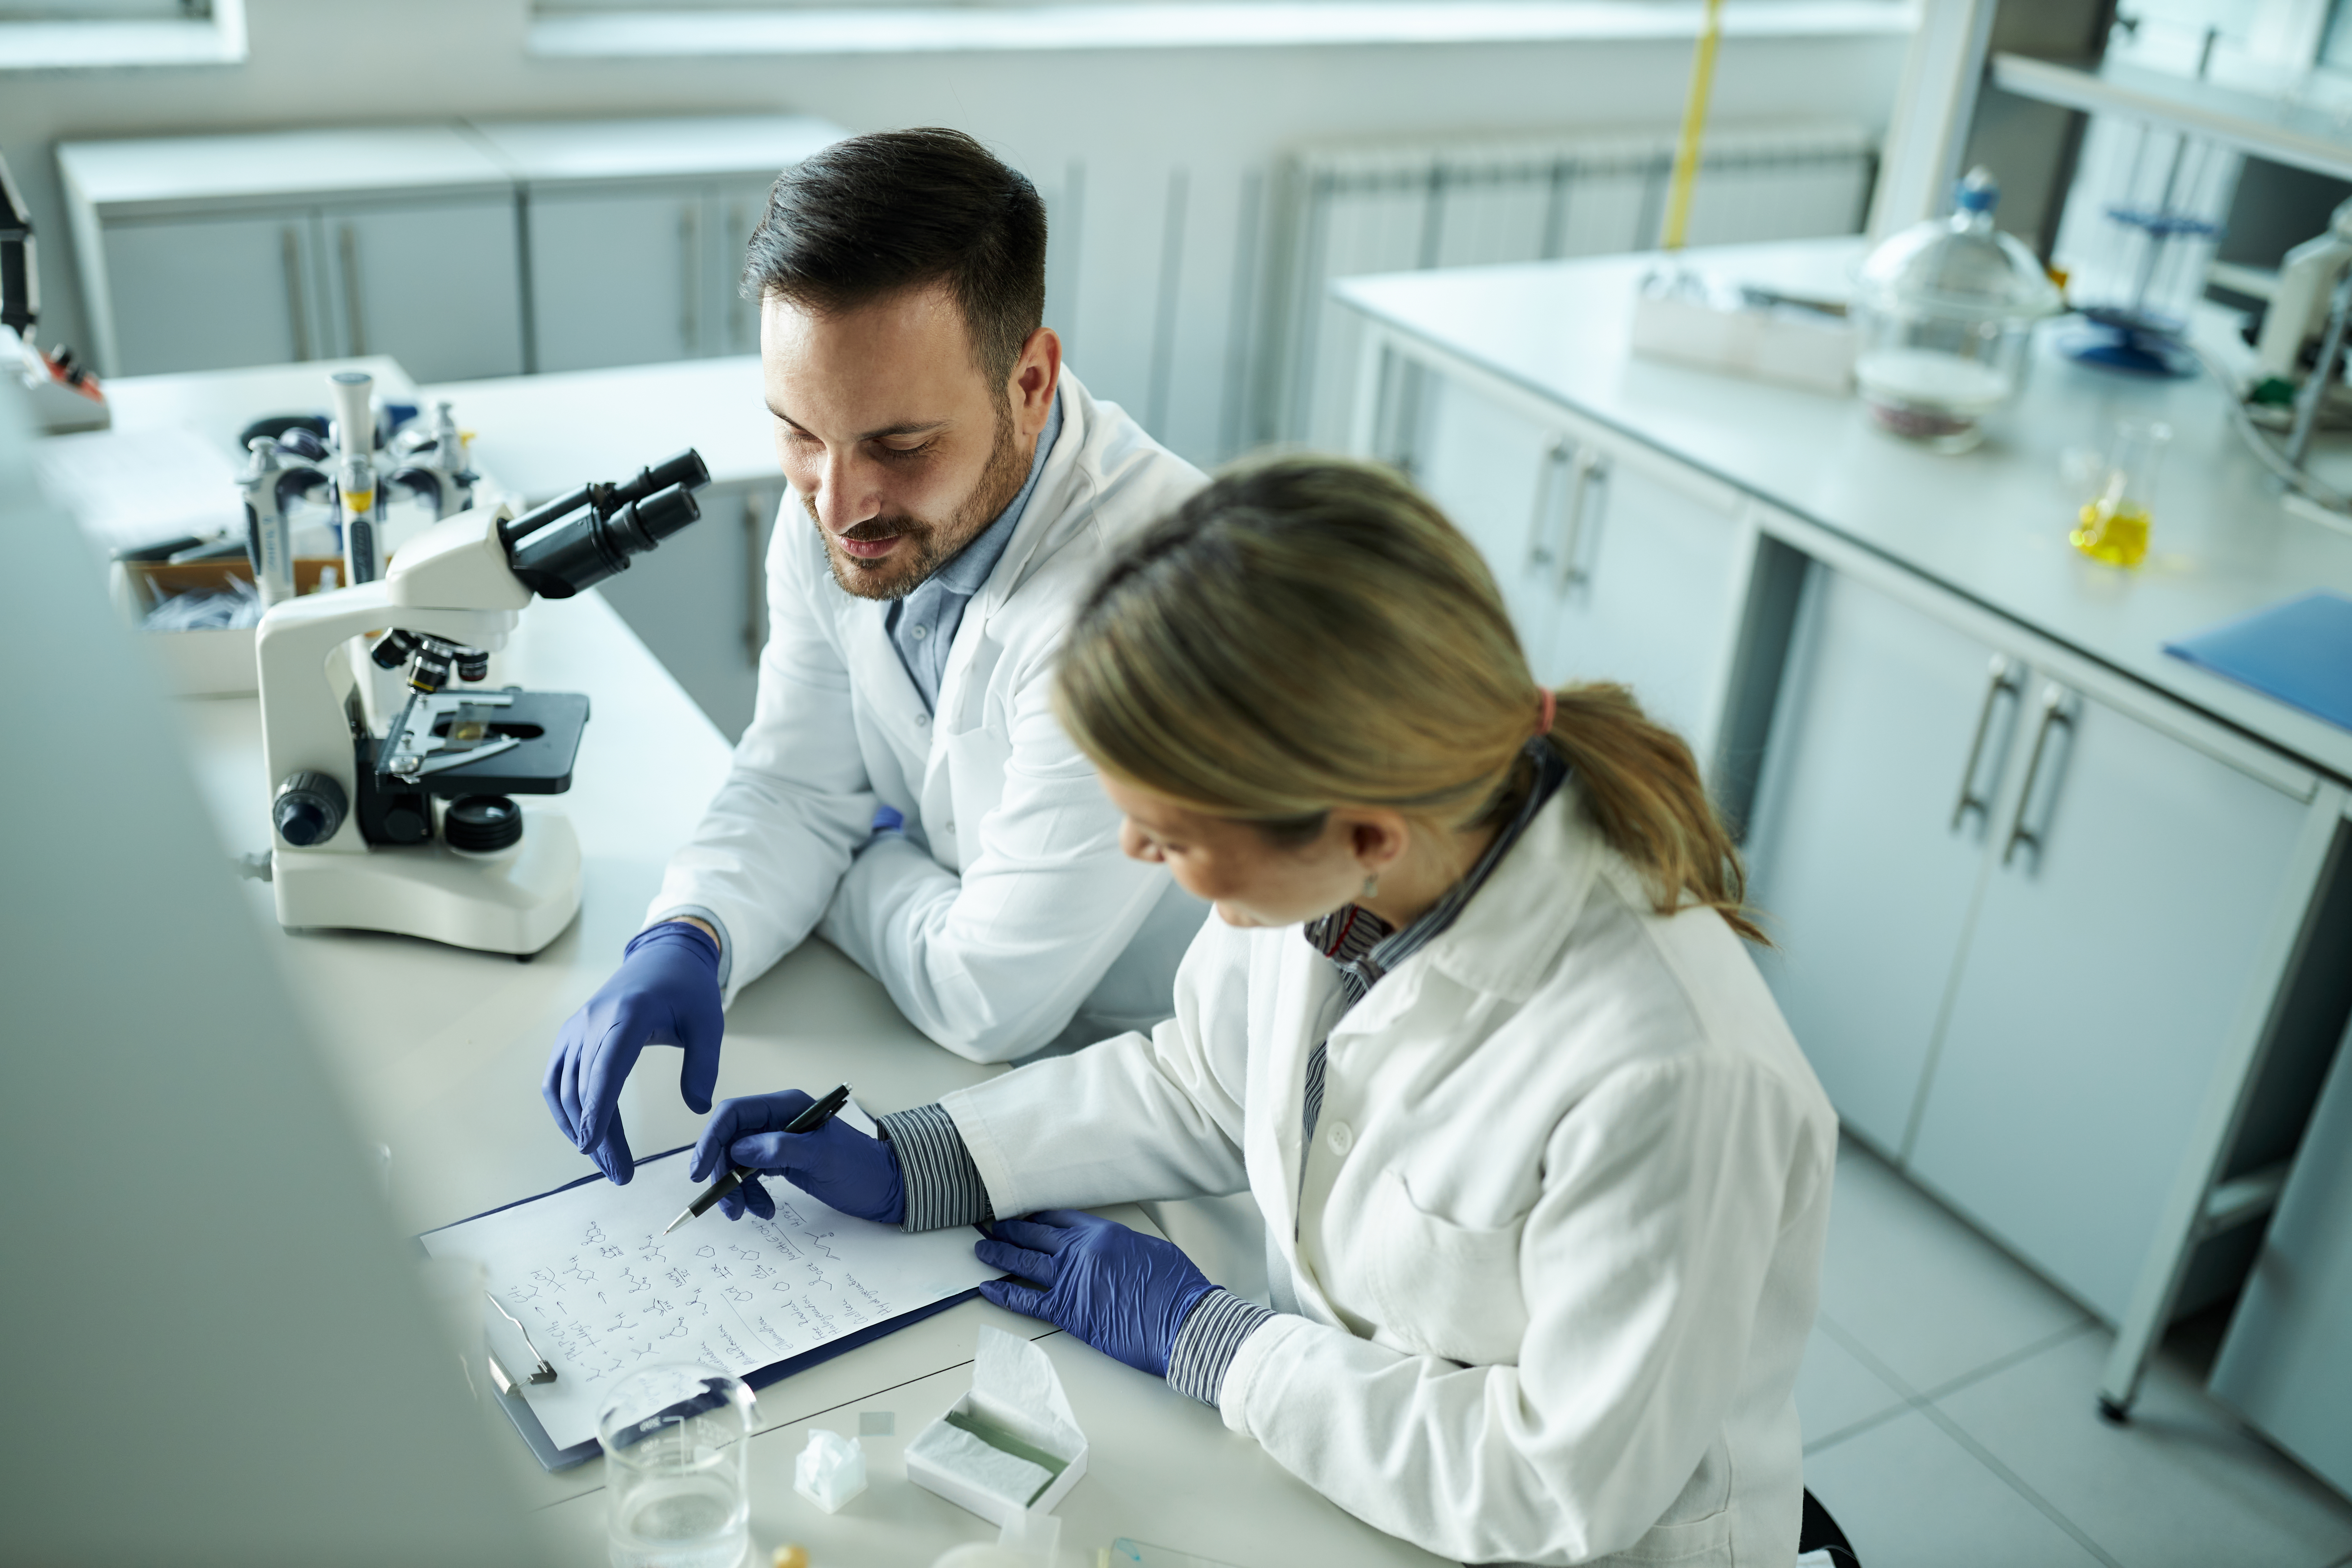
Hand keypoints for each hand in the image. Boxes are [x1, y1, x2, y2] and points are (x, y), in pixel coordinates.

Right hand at [541, 922, 722, 1183]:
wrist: (663, 956)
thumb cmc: (688, 990)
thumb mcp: (709, 1022)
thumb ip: (704, 1065)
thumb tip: (698, 1108)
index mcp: (629, 1014)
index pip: (606, 1067)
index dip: (598, 1108)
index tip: (593, 1145)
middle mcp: (593, 1021)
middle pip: (585, 1088)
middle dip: (598, 1137)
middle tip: (621, 1176)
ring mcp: (576, 1028)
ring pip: (564, 1089)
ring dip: (579, 1130)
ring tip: (606, 1164)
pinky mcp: (570, 1036)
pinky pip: (555, 1079)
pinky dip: (564, 1111)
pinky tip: (582, 1136)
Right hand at [690, 1089, 905, 1225]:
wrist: (888, 1186)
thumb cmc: (862, 1168)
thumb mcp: (823, 1158)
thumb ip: (781, 1149)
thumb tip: (739, 1149)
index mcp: (787, 1106)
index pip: (735, 1114)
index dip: (711, 1140)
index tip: (699, 1173)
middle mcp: (779, 1119)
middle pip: (731, 1140)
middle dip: (723, 1174)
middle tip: (729, 1208)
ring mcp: (779, 1141)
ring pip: (738, 1161)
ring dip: (737, 1190)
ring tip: (753, 1213)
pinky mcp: (782, 1161)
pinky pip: (752, 1175)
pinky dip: (752, 1194)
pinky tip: (764, 1210)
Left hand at [975, 1209, 1215, 1376]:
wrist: (1182, 1320)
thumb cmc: (1176, 1288)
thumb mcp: (1150, 1250)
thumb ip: (1120, 1246)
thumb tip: (1109, 1251)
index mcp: (1104, 1232)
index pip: (1060, 1218)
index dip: (1038, 1217)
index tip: (1024, 1216)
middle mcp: (1081, 1250)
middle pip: (1035, 1235)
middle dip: (1010, 1231)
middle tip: (992, 1227)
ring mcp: (1071, 1280)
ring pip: (1023, 1262)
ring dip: (999, 1254)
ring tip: (981, 1249)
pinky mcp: (1068, 1312)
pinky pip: (1026, 1300)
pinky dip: (1003, 1294)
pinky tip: (987, 1289)